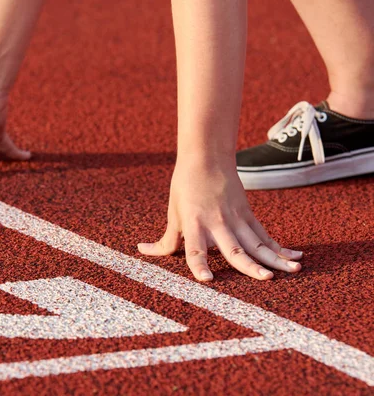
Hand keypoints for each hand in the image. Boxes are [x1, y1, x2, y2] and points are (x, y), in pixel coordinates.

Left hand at [138, 159, 302, 280]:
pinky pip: (265, 235)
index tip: (207, 280)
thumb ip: (166, 240)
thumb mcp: (173, 213)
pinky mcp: (248, 215)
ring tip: (293, 272)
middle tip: (266, 279)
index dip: (200, 265)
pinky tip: (296, 258)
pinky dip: (280, 248)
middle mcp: (218, 224)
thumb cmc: (185, 187)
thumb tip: (143, 251)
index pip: (196, 250)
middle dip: (251, 266)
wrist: (206, 158)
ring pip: (258, 244)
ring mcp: (236, 219)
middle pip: (236, 249)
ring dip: (275, 259)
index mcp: (195, 224)